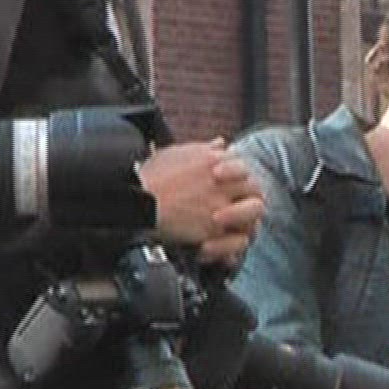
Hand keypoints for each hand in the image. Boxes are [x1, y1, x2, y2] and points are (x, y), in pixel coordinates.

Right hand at [137, 139, 262, 268]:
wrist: (134, 201)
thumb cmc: (149, 177)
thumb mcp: (176, 153)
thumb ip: (203, 149)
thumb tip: (221, 143)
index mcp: (214, 159)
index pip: (243, 167)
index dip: (240, 179)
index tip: (232, 187)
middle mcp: (221, 182)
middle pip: (254, 189)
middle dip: (249, 199)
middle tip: (239, 209)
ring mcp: (220, 205)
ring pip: (253, 215)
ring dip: (246, 221)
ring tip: (232, 229)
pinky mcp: (213, 228)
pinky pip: (237, 239)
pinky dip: (232, 246)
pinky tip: (220, 246)